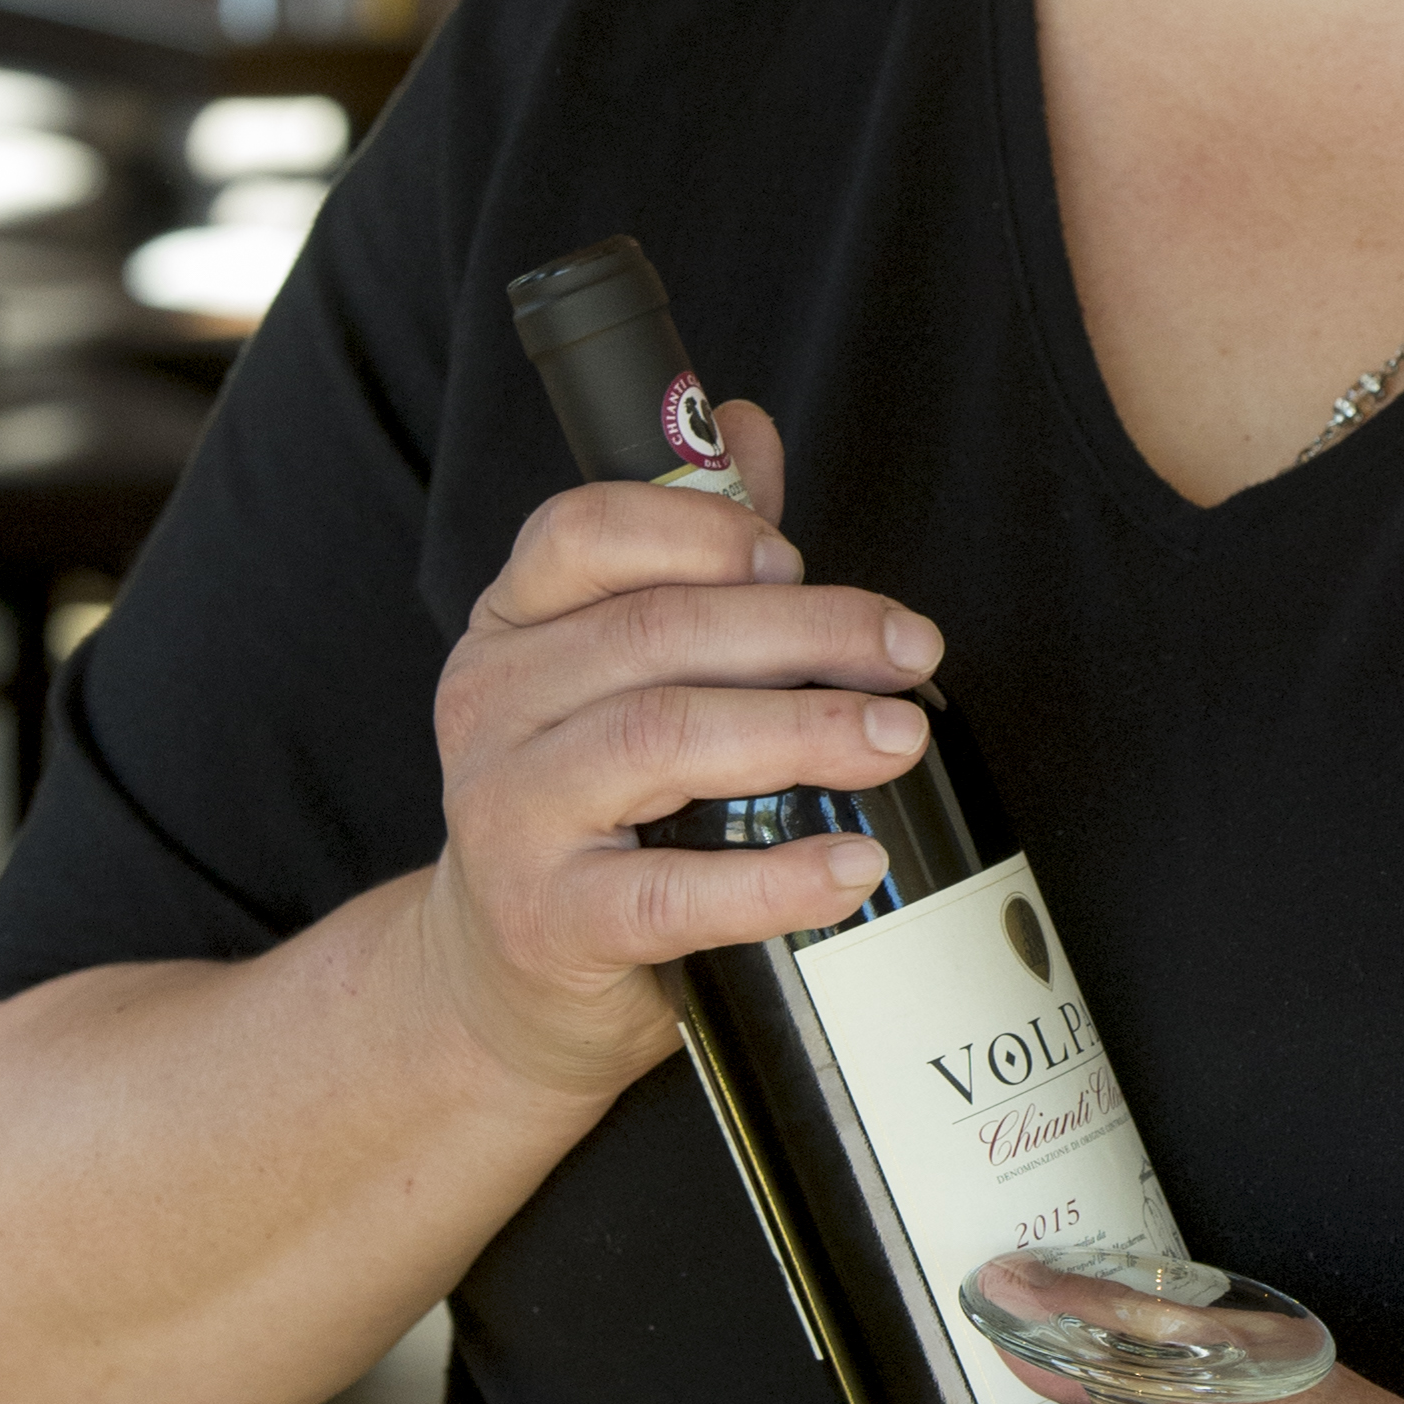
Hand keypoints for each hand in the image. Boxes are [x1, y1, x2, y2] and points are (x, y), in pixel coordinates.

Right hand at [421, 400, 939, 1103]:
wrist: (509, 975)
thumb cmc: (592, 808)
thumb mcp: (620, 672)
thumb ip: (689, 554)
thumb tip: (746, 427)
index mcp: (512, 624)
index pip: (583, 531)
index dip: (702, 530)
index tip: (798, 557)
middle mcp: (492, 705)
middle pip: (656, 631)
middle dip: (807, 632)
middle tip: (910, 653)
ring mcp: (508, 814)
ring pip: (662, 737)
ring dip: (803, 730)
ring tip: (898, 739)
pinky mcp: (548, 920)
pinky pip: (673, 892)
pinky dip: (775, 879)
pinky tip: (852, 864)